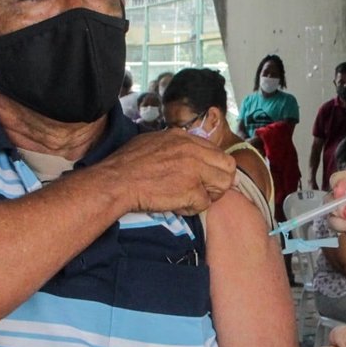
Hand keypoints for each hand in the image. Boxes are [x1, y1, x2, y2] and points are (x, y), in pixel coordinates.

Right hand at [106, 130, 236, 214]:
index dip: (214, 167)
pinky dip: (192, 209)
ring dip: (210, 195)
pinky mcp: (191, 190)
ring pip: (223, 185)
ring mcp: (194, 170)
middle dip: (220, 182)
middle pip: (228, 167)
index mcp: (184, 138)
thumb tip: (184, 151)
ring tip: (192, 199)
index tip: (206, 178)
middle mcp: (193, 151)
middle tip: (206, 192)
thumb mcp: (153, 141)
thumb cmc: (127, 164)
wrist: (117, 181)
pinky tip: (178, 206)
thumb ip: (174, 145)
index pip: (216, 151)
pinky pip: (205, 203)